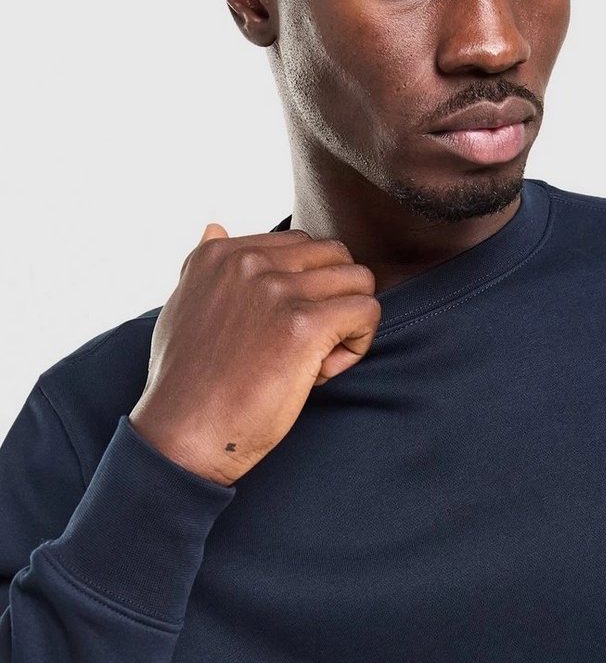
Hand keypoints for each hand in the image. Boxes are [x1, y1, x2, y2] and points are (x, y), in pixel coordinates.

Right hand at [128, 222, 380, 485]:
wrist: (181, 436)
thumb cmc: (185, 382)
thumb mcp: (183, 306)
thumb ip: (203, 265)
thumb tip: (215, 227)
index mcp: (222, 254)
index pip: (302, 245)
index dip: (305, 289)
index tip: (280, 330)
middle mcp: (249, 262)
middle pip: (337, 257)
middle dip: (335, 300)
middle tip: (307, 347)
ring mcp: (277, 290)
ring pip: (359, 282)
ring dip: (348, 323)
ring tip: (314, 361)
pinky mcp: (304, 324)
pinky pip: (367, 312)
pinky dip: (358, 345)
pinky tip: (323, 373)